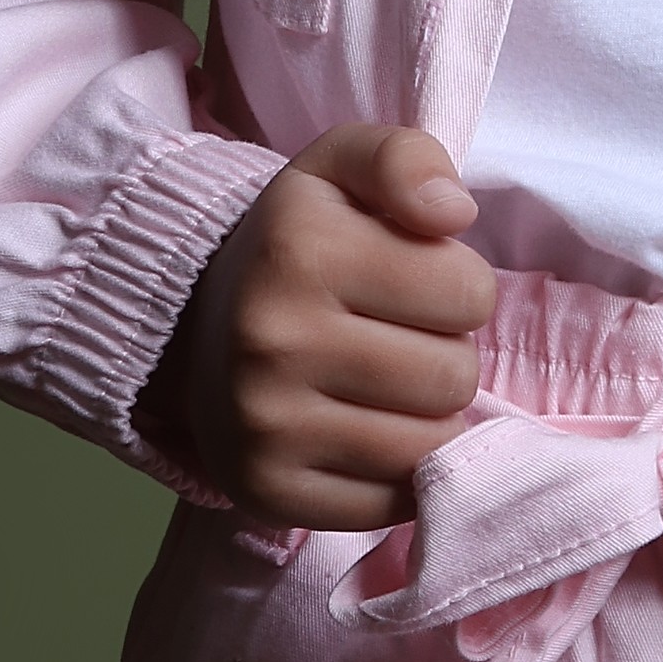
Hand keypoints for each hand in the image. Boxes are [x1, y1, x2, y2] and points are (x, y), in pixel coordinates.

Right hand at [149, 126, 496, 527]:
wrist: (192, 323)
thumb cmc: (297, 242)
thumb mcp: (342, 166)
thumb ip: (406, 159)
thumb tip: (454, 213)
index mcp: (301, 248)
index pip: (470, 291)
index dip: (458, 285)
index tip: (415, 282)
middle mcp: (274, 338)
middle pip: (455, 376)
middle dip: (444, 353)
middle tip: (396, 337)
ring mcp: (266, 425)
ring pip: (429, 445)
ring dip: (424, 415)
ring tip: (381, 383)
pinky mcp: (267, 492)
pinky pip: (390, 502)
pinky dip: (391, 472)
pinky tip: (359, 430)